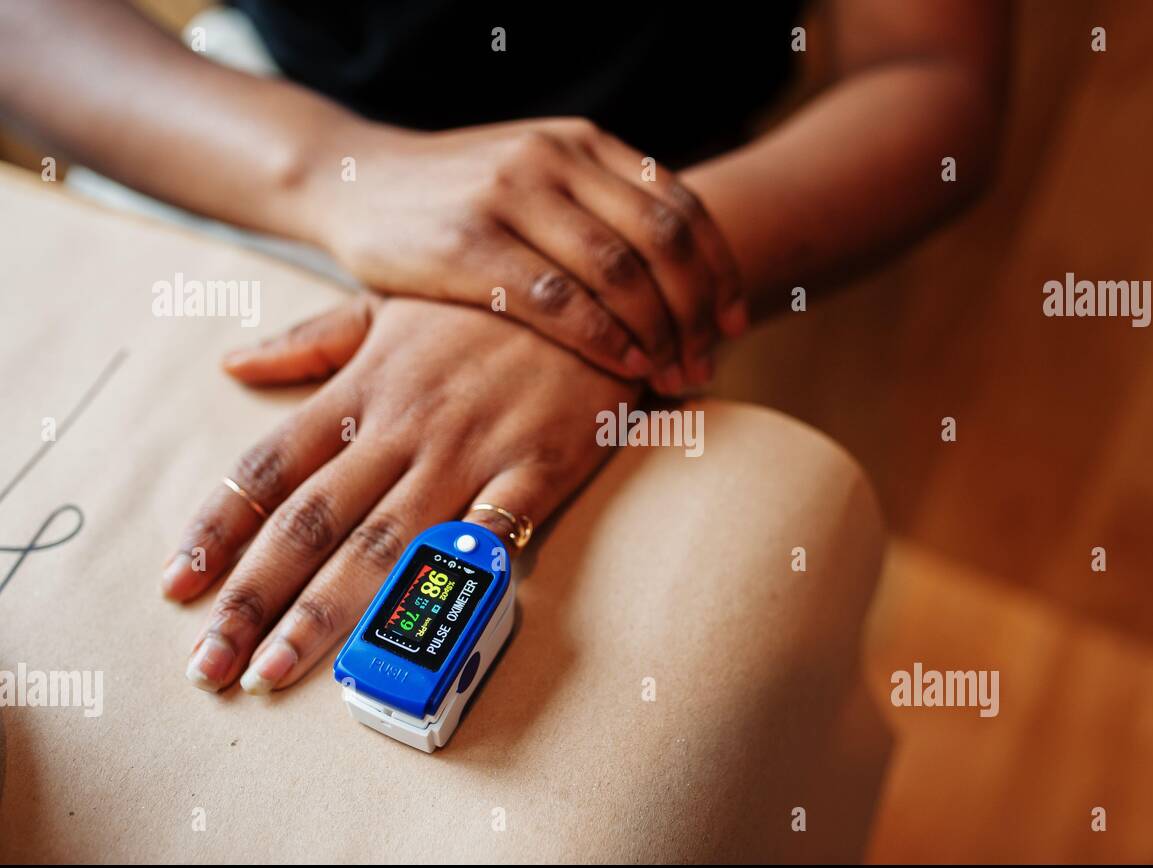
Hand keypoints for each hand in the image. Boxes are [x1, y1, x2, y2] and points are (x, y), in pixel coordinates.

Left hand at [162, 295, 635, 692]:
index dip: (219, 529)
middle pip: (311, 521)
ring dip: (326, 611)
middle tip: (208, 664)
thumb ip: (311, 342)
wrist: (593, 294)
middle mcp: (402, 428)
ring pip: (386, 542)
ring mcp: (469, 451)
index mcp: (361, 391)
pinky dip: (459, 572)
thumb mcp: (389, 306)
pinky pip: (492, 529)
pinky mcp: (535, 468)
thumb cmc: (485, 307)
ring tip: (275, 668)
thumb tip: (233, 365)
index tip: (177, 587)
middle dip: (252, 596)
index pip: (270, 468)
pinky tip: (424, 623)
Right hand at [304, 117, 748, 391]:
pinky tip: (628, 369)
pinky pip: (559, 300)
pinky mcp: (468, 244)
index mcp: (583, 142)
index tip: (736, 322)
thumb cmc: (459, 199)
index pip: (680, 206)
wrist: (353, 182)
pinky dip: (605, 339)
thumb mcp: (537, 179)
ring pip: (620, 272)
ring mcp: (510, 196)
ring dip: (661, 333)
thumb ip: (600, 207)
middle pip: (663, 241)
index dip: (719, 270)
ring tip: (678, 376)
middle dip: (699, 310)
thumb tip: (678, 273)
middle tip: (711, 361)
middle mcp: (554, 158)